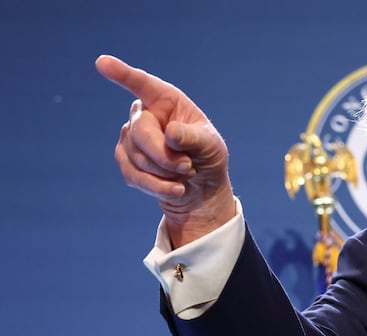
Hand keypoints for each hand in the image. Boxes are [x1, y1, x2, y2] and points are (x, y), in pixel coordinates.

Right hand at [96, 55, 236, 247]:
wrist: (202, 189)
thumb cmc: (208, 158)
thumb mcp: (211, 146)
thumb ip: (193, 138)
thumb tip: (171, 133)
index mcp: (167, 100)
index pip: (142, 84)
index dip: (123, 74)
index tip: (102, 63)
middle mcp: (144, 114)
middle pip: (140, 132)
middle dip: (165, 156)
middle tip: (188, 167)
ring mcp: (130, 137)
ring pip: (137, 157)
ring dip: (165, 173)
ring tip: (186, 175)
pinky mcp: (125, 160)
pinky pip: (132, 174)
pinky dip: (157, 186)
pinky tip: (176, 190)